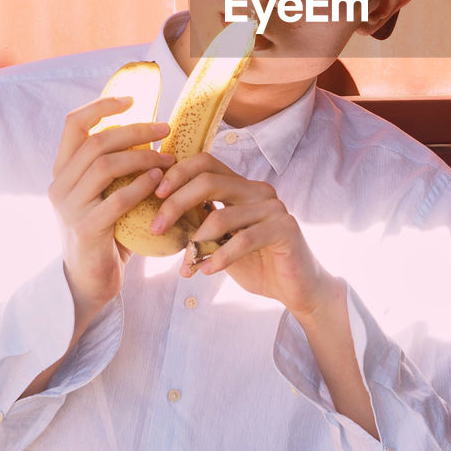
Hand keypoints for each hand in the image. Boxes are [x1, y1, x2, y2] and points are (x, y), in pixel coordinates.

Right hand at [48, 97, 170, 329]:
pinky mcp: (86, 230)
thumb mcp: (105, 193)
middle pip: (96, 142)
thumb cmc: (107, 231)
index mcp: (63, 171)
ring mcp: (70, 208)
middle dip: (136, 131)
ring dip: (143, 158)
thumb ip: (116, 166)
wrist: (90, 281)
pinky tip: (160, 182)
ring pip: (105, 166)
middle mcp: (60, 185)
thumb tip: (152, 131)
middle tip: (166, 129)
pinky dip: (142, 186)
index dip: (101, 105)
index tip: (132, 99)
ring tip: (169, 159)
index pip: (73, 124)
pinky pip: (117, 200)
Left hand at [149, 152, 335, 319]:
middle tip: (156, 229)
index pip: (206, 163)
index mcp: (242, 186)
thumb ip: (200, 222)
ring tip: (185, 267)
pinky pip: (243, 240)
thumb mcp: (221, 240)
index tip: (154, 195)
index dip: (178, 174)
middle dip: (176, 203)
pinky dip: (219, 257)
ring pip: (222, 215)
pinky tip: (207, 271)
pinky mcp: (285, 229)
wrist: (295, 287)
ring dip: (196, 244)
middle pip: (209, 180)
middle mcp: (258, 191)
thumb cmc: (255, 263)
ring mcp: (274, 207)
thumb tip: (159, 215)